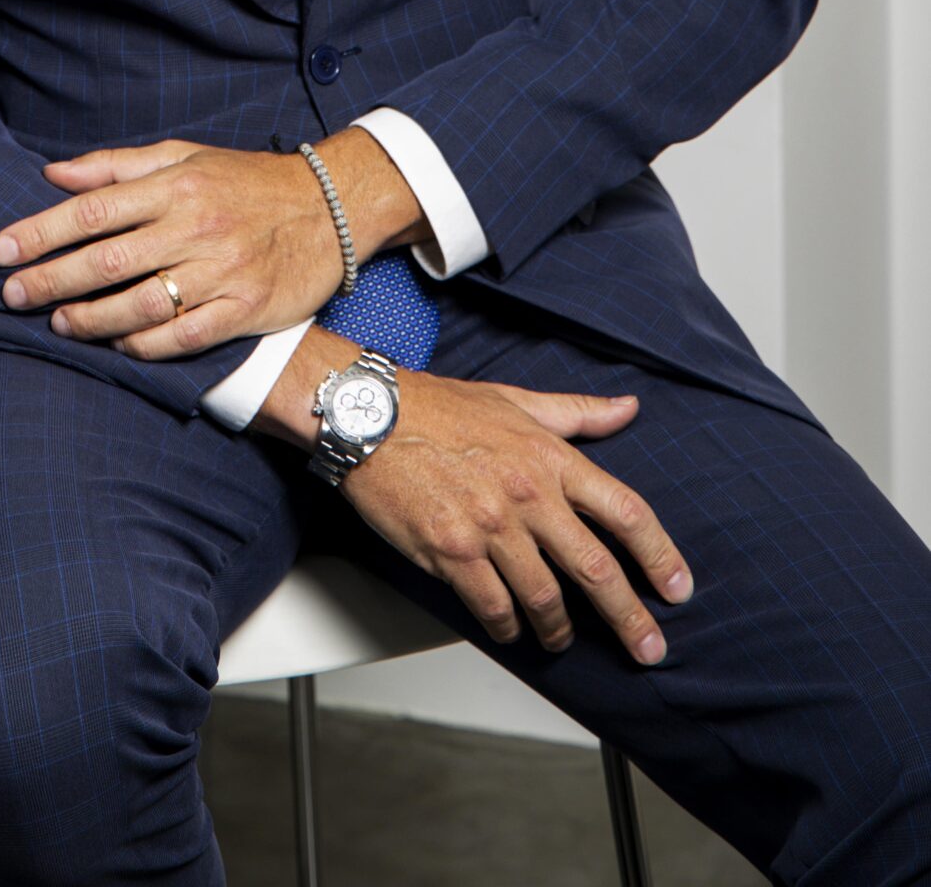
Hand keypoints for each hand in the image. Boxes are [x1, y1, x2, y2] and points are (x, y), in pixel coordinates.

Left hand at [0, 131, 427, 358]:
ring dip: (91, 319)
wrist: (330, 208)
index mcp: (175, 185)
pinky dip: (143, 346)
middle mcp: (194, 227)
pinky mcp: (244, 310)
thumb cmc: (245, 181)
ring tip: (58, 323)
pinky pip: (182, 337)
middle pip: (108, 260)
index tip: (1, 250)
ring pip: (140, 305)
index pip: (93, 209)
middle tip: (11, 295)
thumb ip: (116, 166)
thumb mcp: (184, 156)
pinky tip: (117, 345)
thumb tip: (53, 173)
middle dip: (51, 280)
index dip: (42, 232)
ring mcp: (221, 272)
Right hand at [263, 338, 692, 665]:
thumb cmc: (438, 406)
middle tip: (648, 648)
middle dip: (629, 617)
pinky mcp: (452, 552)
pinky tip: (511, 631)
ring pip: (545, 599)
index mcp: (550, 457)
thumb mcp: (516, 400)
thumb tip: (628, 408)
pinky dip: (508, 628)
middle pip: (596, 569)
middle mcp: (528, 494)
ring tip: (562, 641)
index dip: (660, 555)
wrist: (369, 416)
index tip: (677, 588)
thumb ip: (577, 412)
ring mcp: (490, 527)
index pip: (625, 511)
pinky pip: (493, 607)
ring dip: (560, 630)